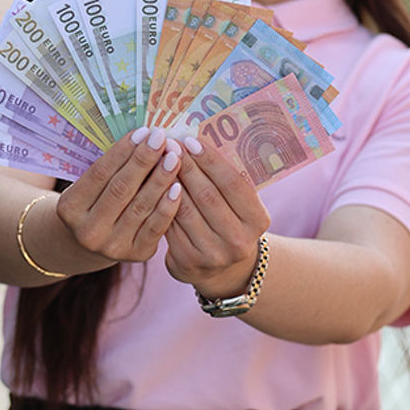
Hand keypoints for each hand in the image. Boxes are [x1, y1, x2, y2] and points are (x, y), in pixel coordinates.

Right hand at [56, 127, 182, 263]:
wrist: (93, 242)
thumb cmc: (95, 201)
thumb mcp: (90, 186)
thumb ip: (112, 166)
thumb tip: (145, 137)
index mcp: (70, 209)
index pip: (99, 173)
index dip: (123, 151)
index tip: (144, 131)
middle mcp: (88, 231)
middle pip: (120, 189)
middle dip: (144, 161)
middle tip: (162, 138)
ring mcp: (111, 246)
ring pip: (140, 206)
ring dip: (160, 179)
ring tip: (175, 157)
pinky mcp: (135, 254)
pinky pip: (155, 227)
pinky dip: (168, 206)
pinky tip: (178, 186)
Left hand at [163, 137, 269, 298]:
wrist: (223, 270)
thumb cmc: (230, 223)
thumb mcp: (240, 206)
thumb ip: (225, 181)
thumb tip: (196, 141)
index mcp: (257, 221)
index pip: (233, 183)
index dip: (210, 160)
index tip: (191, 140)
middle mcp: (238, 241)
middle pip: (207, 195)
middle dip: (186, 166)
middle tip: (169, 143)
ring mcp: (212, 255)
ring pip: (184, 210)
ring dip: (168, 181)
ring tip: (157, 158)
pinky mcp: (187, 263)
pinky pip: (169, 226)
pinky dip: (159, 202)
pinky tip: (151, 184)